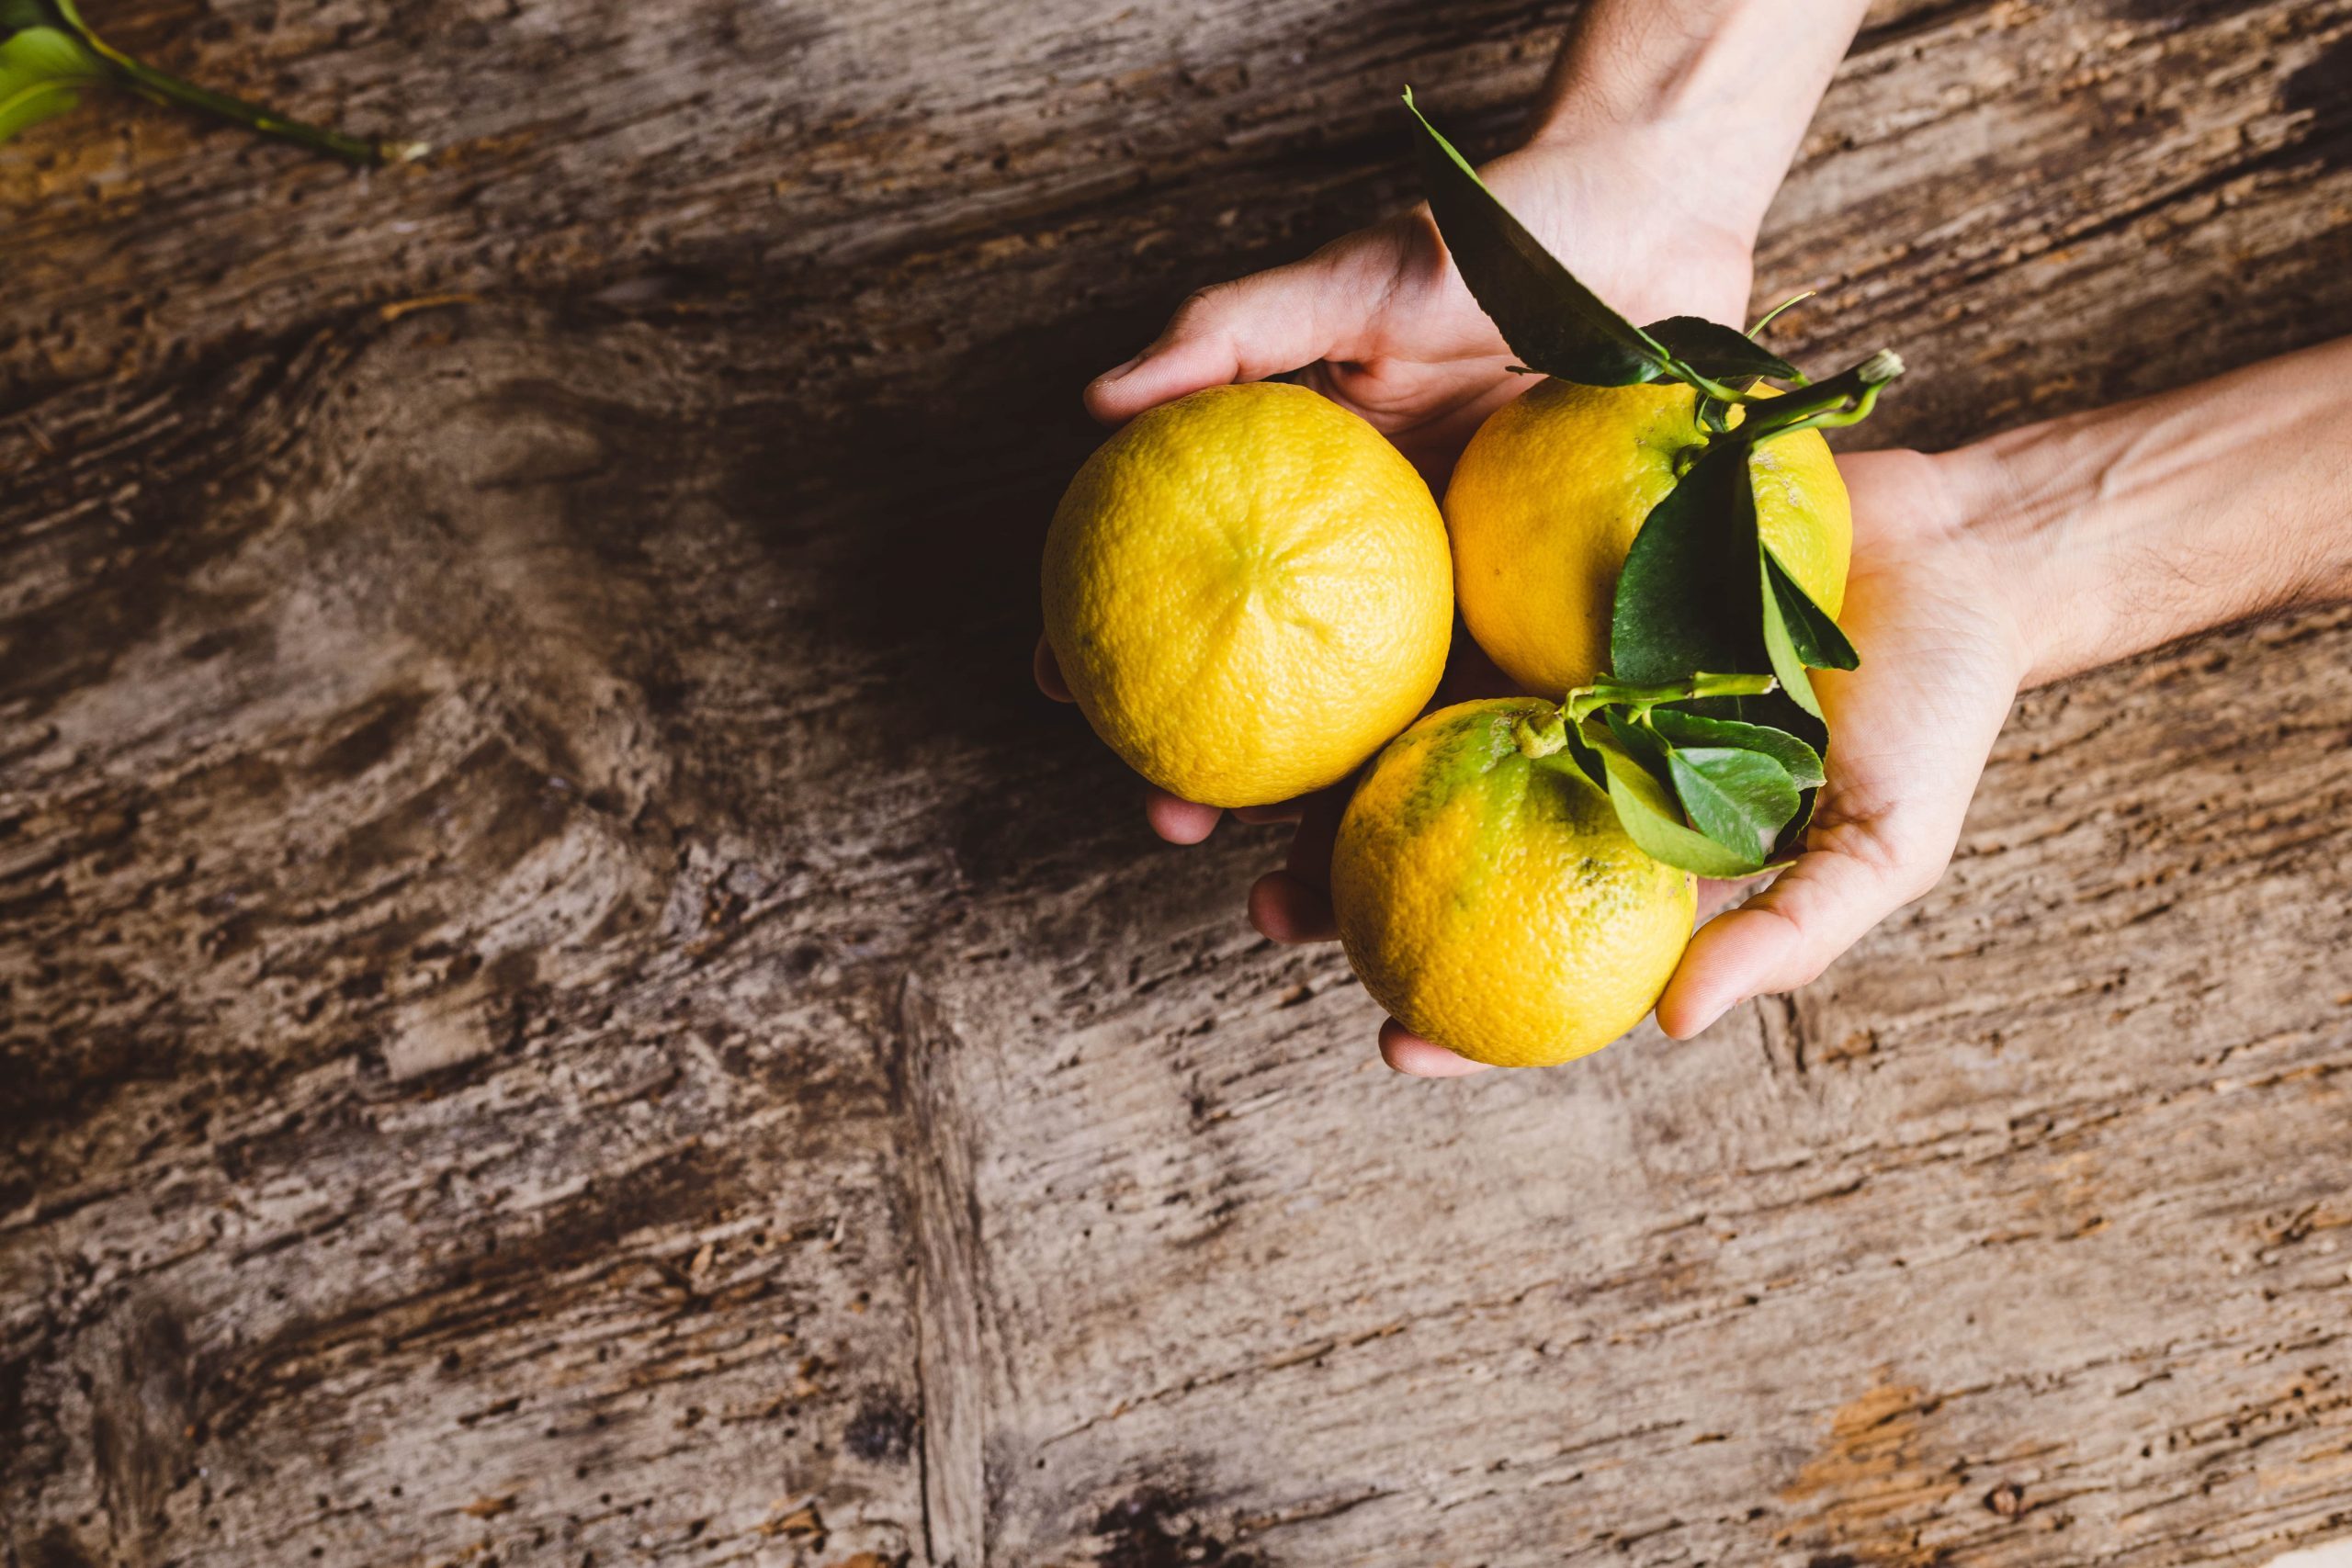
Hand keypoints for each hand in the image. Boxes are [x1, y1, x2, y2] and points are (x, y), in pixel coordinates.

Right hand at [1037, 125, 1761, 843]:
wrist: (1656, 233)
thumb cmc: (1498, 244)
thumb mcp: (1355, 278)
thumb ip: (1231, 332)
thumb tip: (1098, 401)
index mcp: (1317, 501)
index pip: (1192, 583)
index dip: (1117, 639)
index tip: (1064, 690)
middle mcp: (1378, 570)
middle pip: (1274, 693)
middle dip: (1211, 775)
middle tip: (1172, 819)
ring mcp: (1467, 610)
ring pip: (1383, 742)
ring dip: (1328, 828)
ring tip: (1291, 888)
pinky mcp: (1564, 635)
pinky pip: (1509, 721)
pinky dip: (1473, 795)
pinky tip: (1437, 853)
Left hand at [1283, 448, 2040, 1074]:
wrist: (1960, 546)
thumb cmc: (1936, 707)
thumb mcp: (1888, 842)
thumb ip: (1790, 932)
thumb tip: (1674, 1026)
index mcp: (1638, 853)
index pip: (1531, 954)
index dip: (1464, 1019)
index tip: (1394, 1049)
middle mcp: (1576, 771)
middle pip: (1437, 846)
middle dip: (1344, 888)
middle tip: (1271, 911)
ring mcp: (1552, 672)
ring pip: (1414, 735)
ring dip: (1324, 772)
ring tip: (1239, 800)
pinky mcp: (1545, 572)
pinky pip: (1454, 608)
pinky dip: (1386, 635)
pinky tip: (1320, 644)